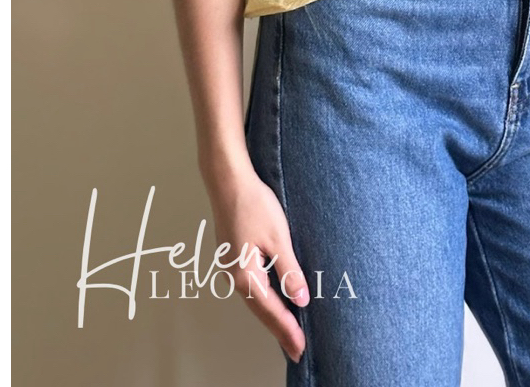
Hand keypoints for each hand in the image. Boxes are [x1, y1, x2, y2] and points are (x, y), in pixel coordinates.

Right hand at [205, 158, 309, 363]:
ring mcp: (230, 266)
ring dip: (271, 315)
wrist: (228, 180)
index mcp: (245, 275)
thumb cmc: (254, 205)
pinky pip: (250, 284)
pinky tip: (273, 299)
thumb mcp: (278, 238)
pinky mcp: (232, 255)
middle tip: (297, 349)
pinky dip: (264, 297)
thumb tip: (300, 300)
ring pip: (254, 298)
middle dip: (279, 329)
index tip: (301, 348)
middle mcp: (234, 276)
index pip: (271, 310)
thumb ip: (289, 271)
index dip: (288, 330)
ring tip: (287, 330)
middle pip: (260, 310)